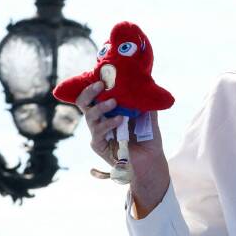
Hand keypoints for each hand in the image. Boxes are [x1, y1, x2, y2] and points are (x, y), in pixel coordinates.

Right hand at [76, 82, 169, 215]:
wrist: (151, 159)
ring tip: (115, 102)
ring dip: (101, 107)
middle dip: (89, 92)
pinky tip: (120, 120)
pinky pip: (98, 133)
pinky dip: (109, 124)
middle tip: (101, 84)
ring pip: (90, 117)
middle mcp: (100, 120)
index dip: (94, 85)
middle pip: (84, 103)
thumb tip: (142, 83)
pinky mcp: (99, 146)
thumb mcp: (147, 115)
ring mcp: (98, 133)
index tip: (103, 75)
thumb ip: (143, 101)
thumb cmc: (148, 137)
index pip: (95, 95)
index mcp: (108, 110)